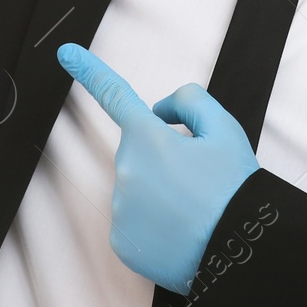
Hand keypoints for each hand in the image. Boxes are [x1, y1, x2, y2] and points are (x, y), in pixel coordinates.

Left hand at [57, 43, 260, 295]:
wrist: (239, 252)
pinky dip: (155, 223)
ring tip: (195, 209)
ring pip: (138, 187)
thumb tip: (162, 112)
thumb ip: (191, 102)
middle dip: (162, 156)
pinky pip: (135, 221)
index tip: (66, 53)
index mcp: (148, 138)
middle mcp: (125, 170)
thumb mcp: (225, 130)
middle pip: (139, 151)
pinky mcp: (121, 242)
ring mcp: (120, 208)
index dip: (90, 71)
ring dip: (160, 192)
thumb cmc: (235, 191)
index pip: (115, 96)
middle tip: (200, 177)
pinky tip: (182, 230)